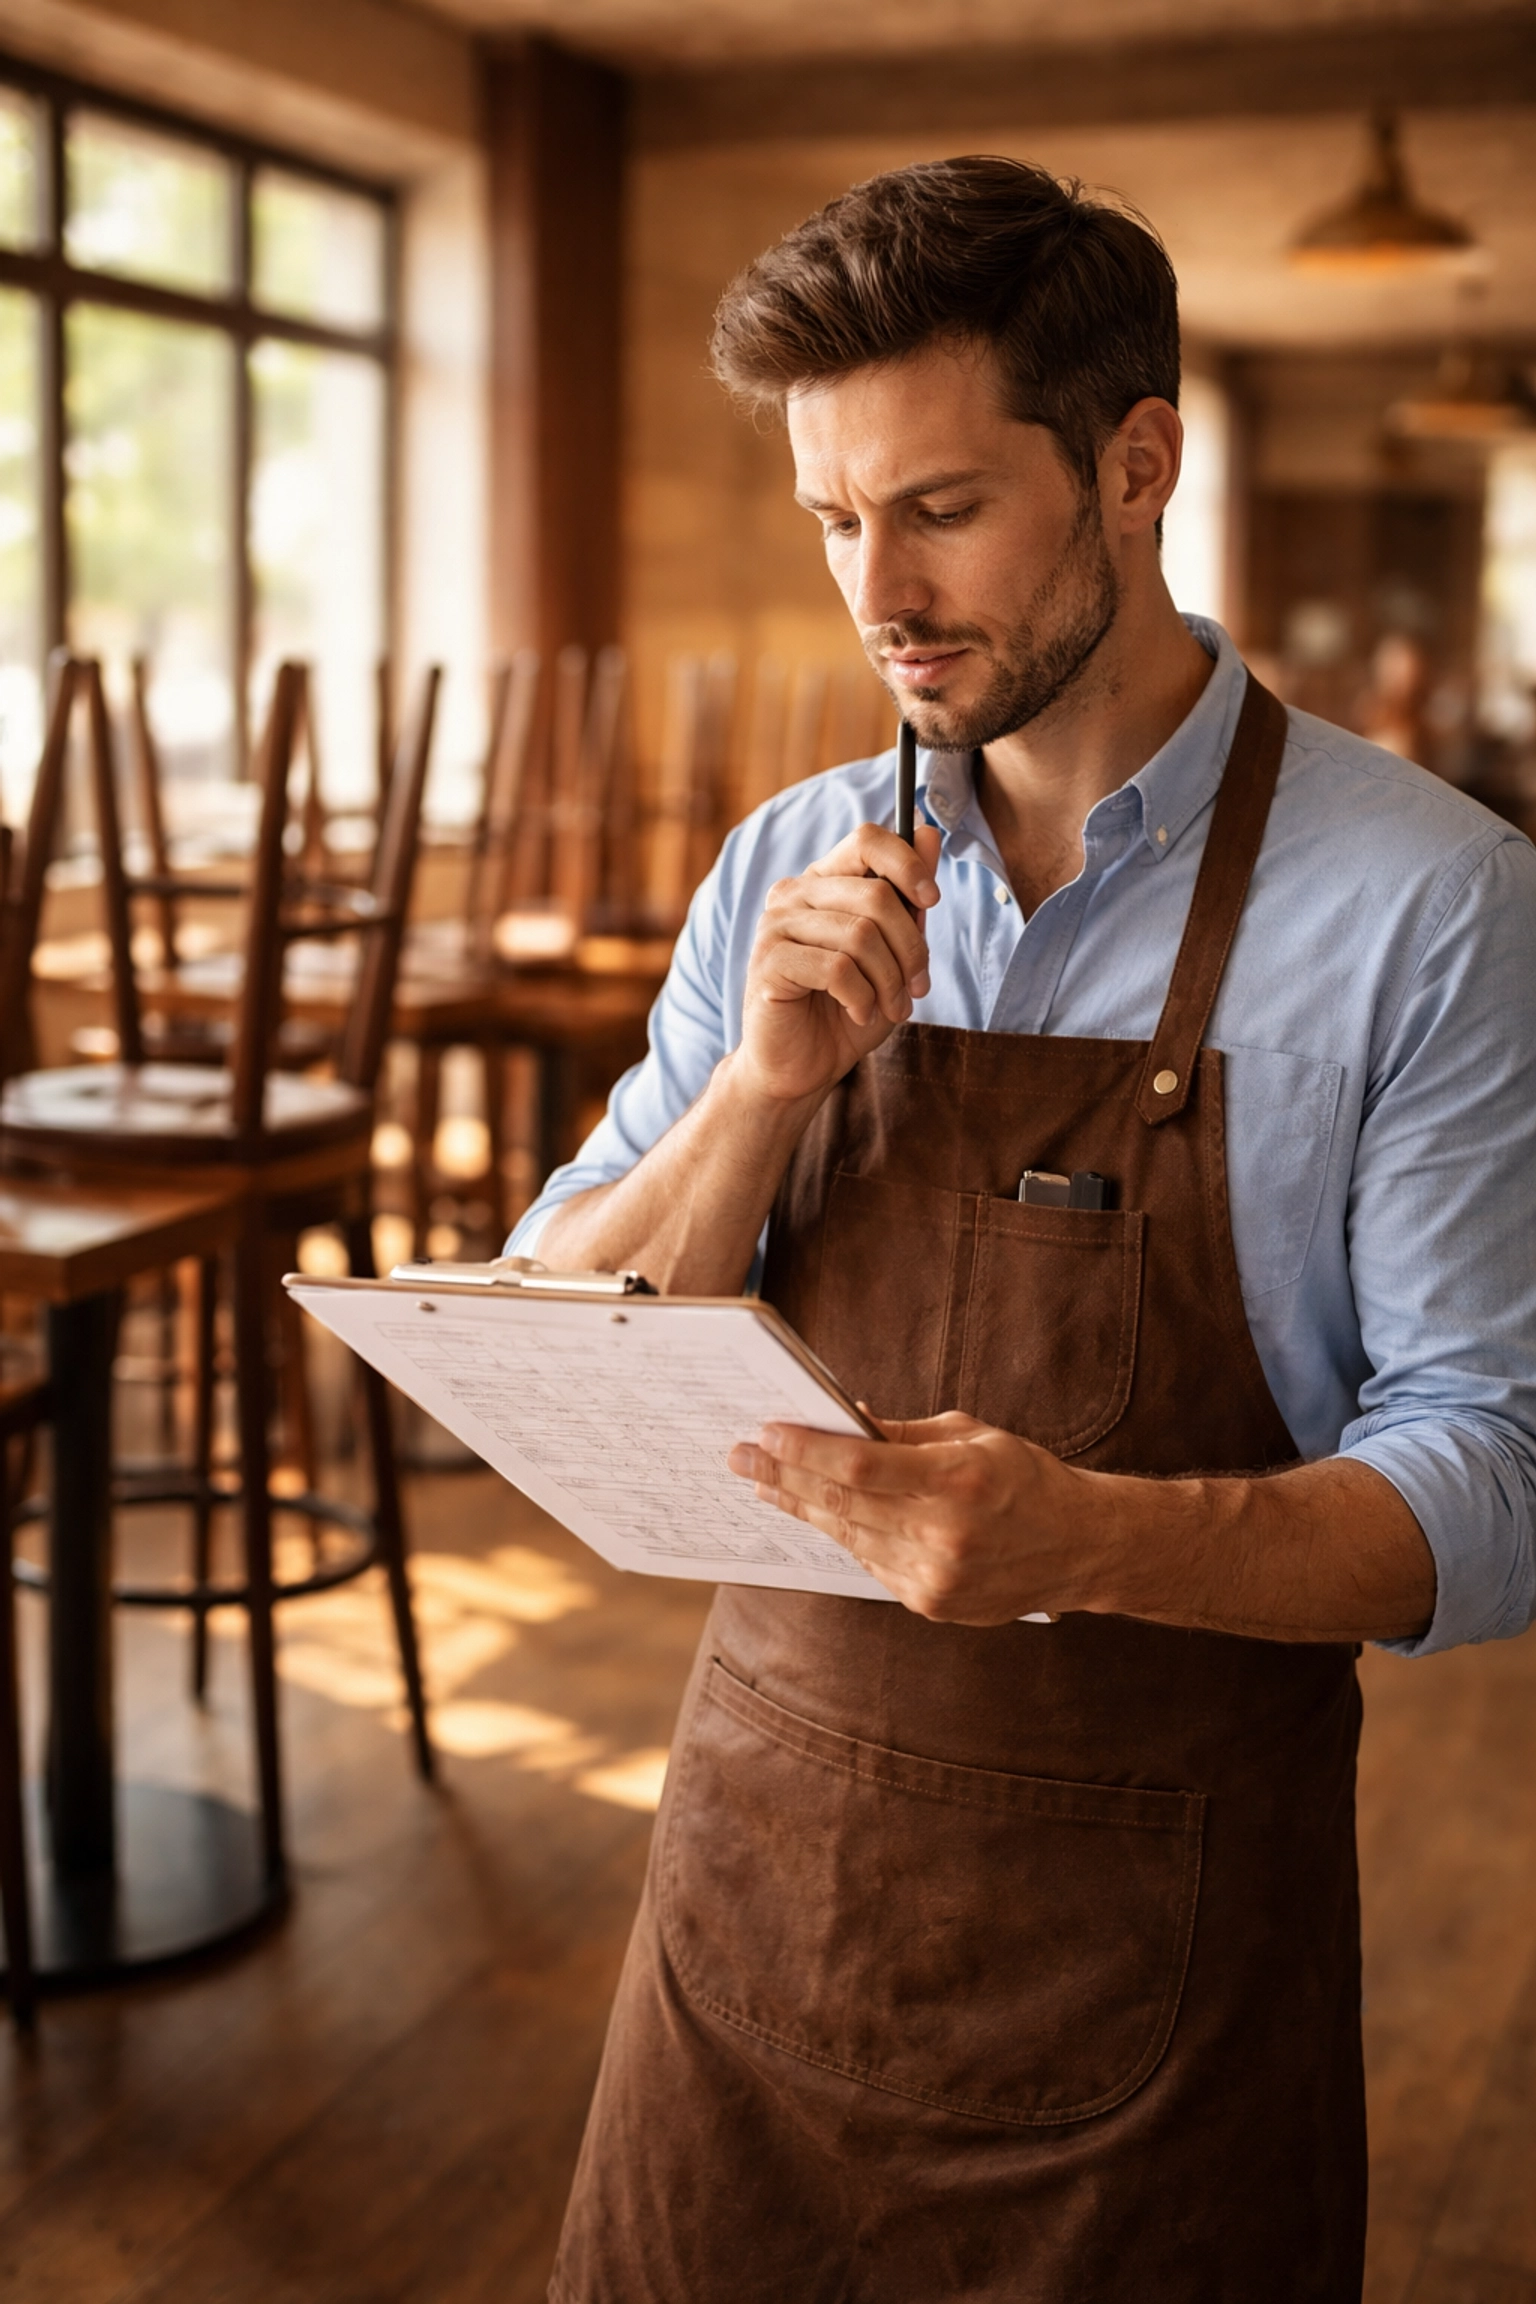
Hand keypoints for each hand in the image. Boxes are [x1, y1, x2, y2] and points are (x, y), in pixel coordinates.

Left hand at [727, 1409, 1091, 1624]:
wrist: (1079, 1547)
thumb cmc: (1024, 1478)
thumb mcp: (971, 1436)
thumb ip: (902, 1435)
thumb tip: (840, 1421)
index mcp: (957, 1480)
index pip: (859, 1464)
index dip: (805, 1450)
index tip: (766, 1432)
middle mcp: (944, 1534)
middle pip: (842, 1503)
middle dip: (783, 1477)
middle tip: (740, 1456)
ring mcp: (936, 1576)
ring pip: (847, 1536)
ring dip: (801, 1508)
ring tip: (765, 1484)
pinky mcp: (930, 1603)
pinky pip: (870, 1563)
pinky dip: (842, 1535)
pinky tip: (815, 1515)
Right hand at [735, 822, 942, 1105]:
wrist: (802, 1067)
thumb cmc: (848, 1010)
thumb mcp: (893, 955)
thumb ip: (907, 898)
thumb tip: (927, 833)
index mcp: (822, 882)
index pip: (867, 840)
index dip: (907, 864)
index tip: (930, 901)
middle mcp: (793, 894)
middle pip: (876, 895)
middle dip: (911, 947)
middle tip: (918, 987)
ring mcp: (775, 926)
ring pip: (861, 935)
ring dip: (890, 981)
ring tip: (892, 1009)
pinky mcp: (769, 963)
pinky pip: (836, 968)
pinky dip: (862, 997)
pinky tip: (860, 1014)